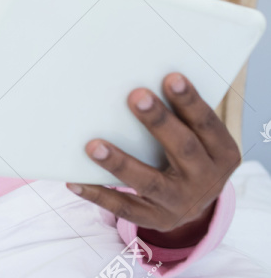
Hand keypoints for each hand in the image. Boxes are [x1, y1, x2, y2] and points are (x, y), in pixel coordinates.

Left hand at [67, 73, 239, 247]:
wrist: (193, 203)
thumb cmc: (188, 154)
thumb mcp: (196, 137)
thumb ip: (178, 115)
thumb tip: (136, 82)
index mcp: (221, 154)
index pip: (207, 125)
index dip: (190, 102)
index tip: (171, 78)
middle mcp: (205, 180)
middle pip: (183, 149)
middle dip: (159, 122)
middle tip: (136, 96)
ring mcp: (180, 203)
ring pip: (149, 182)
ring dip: (120, 163)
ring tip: (93, 145)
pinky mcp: (155, 219)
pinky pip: (124, 208)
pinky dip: (98, 195)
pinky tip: (75, 182)